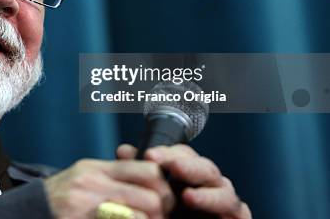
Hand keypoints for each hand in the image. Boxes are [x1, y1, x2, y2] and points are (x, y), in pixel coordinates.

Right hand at [44, 145, 173, 218]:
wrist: (31, 211)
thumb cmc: (60, 194)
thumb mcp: (85, 174)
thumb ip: (115, 174)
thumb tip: (151, 174)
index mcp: (97, 169)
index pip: (148, 170)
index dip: (164, 186)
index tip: (165, 196)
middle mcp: (93, 185)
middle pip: (151, 198)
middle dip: (162, 212)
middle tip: (160, 217)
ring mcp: (88, 208)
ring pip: (140, 218)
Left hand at [133, 144, 250, 218]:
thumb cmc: (168, 217)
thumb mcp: (152, 198)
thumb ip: (141, 175)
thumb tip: (124, 150)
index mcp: (187, 176)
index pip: (181, 155)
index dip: (166, 153)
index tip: (149, 155)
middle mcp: (208, 185)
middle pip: (202, 166)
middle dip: (185, 164)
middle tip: (169, 165)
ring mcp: (224, 200)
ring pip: (221, 185)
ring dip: (202, 187)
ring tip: (184, 194)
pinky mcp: (238, 217)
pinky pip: (236, 208)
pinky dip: (216, 202)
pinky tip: (195, 200)